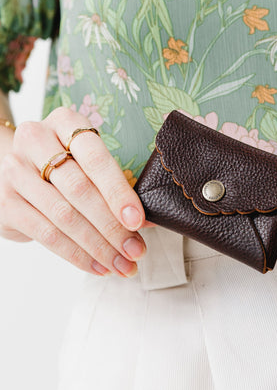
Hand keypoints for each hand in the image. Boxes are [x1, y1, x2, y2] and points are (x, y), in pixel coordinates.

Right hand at [0, 107, 148, 276]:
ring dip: (98, 246)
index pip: (95, 158)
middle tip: (136, 250)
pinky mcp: (6, 202)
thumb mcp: (91, 162)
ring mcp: (15, 172)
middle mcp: (35, 140)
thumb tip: (150, 222)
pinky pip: (45, 234)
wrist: (20, 168)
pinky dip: (76, 255)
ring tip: (122, 264)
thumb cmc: (69, 164)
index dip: (118, 192)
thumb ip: (118, 187)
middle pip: (79, 190)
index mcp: (65, 123)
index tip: (137, 220)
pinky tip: (98, 266)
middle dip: (112, 226)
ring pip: (63, 216)